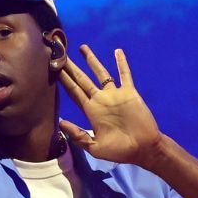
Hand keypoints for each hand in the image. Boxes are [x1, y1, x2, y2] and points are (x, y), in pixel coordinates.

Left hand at [58, 45, 166, 166]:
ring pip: (101, 73)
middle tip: (61, 53)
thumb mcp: (95, 147)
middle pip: (82, 79)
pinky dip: (121, 63)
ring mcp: (115, 95)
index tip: (54, 68)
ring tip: (82, 47)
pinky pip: (124, 75)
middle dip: (72, 67)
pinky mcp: (129, 93)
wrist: (143, 149)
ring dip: (92, 60)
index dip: (64, 80)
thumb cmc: (120, 151)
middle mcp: (101, 100)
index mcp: (91, 111)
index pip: (74, 91)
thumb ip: (78, 135)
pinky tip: (117, 51)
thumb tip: (61, 123)